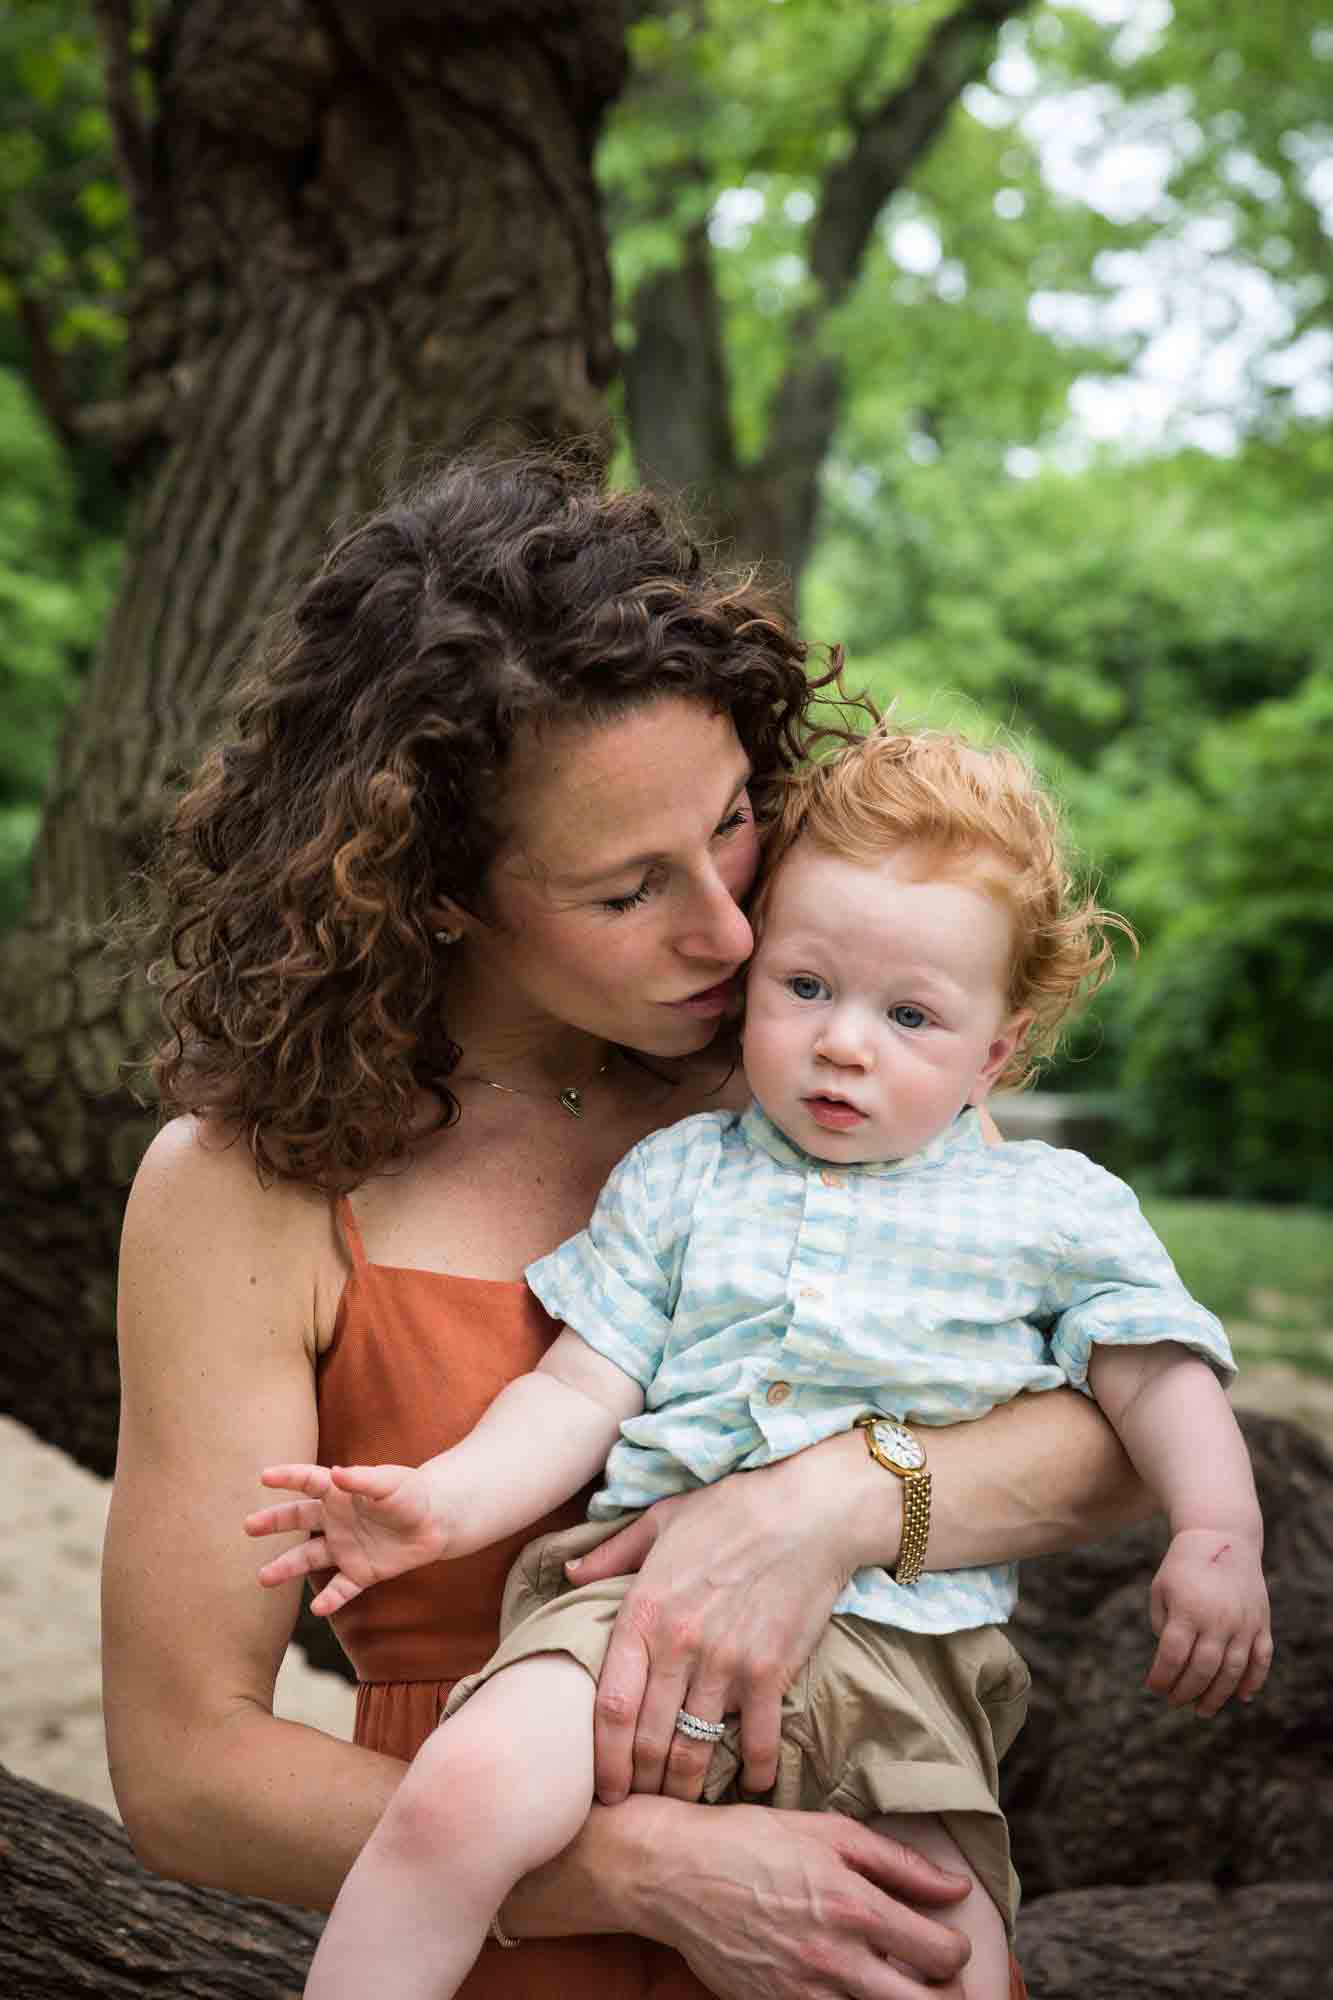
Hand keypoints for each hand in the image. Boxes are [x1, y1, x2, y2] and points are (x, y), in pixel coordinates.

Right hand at [243, 1461, 446, 1615]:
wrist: (437, 1522)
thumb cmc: (411, 1494)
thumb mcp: (391, 1482)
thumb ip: (363, 1480)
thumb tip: (336, 1474)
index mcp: (340, 1492)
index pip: (309, 1481)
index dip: (288, 1477)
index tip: (264, 1476)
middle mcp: (336, 1520)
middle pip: (298, 1519)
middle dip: (273, 1522)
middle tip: (248, 1526)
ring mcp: (345, 1548)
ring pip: (309, 1558)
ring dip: (287, 1567)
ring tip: (263, 1577)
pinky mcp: (361, 1573)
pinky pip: (341, 1588)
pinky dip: (330, 1599)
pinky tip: (318, 1608)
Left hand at [567, 1445, 861, 1804]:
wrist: (810, 1509)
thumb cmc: (731, 1509)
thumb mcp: (661, 1520)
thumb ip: (611, 1552)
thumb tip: (569, 1571)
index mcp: (644, 1612)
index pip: (610, 1706)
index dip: (602, 1759)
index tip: (600, 1788)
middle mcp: (680, 1646)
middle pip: (648, 1739)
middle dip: (639, 1783)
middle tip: (637, 1804)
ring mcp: (727, 1664)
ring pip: (695, 1748)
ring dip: (685, 1785)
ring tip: (680, 1802)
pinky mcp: (771, 1673)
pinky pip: (757, 1742)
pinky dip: (754, 1773)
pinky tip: (750, 1786)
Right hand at [637, 1801, 972, 1999]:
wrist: (677, 1873)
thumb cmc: (754, 1841)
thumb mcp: (829, 1833)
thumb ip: (899, 1863)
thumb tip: (956, 1888)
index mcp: (854, 1906)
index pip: (941, 1954)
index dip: (957, 1951)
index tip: (948, 1942)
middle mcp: (835, 1959)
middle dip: (947, 1998)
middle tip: (939, 1983)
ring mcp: (805, 1994)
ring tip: (898, 1989)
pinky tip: (853, 1993)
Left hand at [1145, 1526, 1272, 1715]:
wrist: (1222, 1537)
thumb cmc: (1183, 1566)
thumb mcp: (1161, 1588)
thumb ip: (1163, 1626)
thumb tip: (1172, 1663)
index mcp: (1189, 1609)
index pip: (1172, 1656)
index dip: (1161, 1677)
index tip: (1152, 1688)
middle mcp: (1219, 1619)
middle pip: (1202, 1670)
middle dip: (1186, 1692)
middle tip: (1175, 1703)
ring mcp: (1244, 1623)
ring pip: (1233, 1672)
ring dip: (1217, 1696)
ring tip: (1202, 1710)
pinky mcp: (1261, 1623)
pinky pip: (1261, 1660)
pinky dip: (1253, 1681)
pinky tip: (1241, 1697)